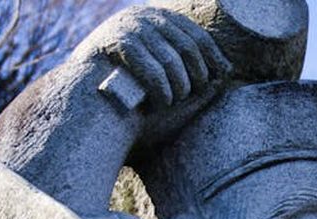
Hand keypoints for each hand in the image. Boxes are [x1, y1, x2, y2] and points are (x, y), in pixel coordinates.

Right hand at [75, 6, 231, 108]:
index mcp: (154, 18)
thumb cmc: (130, 93)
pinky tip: (161, 104)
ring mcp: (128, 27)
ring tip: (174, 101)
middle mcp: (143, 16)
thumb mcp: (163, 73)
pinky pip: (153, 71)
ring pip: (172, 61)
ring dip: (178, 86)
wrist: (88, 100)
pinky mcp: (117, 43)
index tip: (224, 73)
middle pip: (188, 46)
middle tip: (195, 94)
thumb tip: (228, 68)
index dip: (213, 56)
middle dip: (196, 74)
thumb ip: (190, 68)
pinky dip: (161, 91)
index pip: (195, 34)